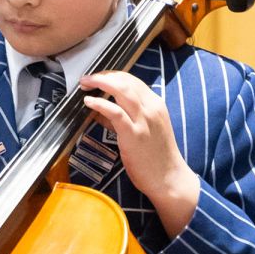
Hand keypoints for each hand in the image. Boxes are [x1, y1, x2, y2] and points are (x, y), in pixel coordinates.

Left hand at [79, 71, 198, 237]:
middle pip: (125, 80)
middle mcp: (151, 107)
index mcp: (155, 104)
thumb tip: (100, 111)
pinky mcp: (134, 134)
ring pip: (121, 90)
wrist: (169, 178)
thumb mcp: (143, 130)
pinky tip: (89, 102)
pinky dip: (100, 104)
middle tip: (87, 79)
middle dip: (103, 75)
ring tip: (85, 84)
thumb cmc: (155, 157)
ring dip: (100, 82)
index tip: (97, 78)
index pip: (132, 80)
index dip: (111, 75)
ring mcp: (143, 120)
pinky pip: (115, 112)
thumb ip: (124, 118)